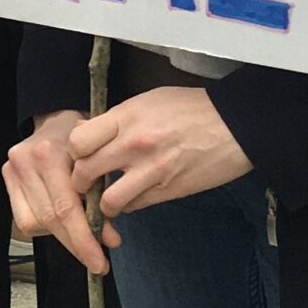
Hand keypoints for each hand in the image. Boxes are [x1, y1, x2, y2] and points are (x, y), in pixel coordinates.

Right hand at [4, 110, 119, 276]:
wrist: (58, 119)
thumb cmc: (84, 139)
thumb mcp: (101, 157)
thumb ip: (103, 195)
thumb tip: (109, 238)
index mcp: (50, 153)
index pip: (66, 208)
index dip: (84, 238)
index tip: (100, 260)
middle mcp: (26, 160)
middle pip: (51, 219)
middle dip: (76, 245)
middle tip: (97, 261)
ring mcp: (13, 169)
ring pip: (37, 223)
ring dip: (63, 239)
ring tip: (84, 244)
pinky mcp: (7, 177)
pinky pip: (25, 219)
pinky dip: (46, 229)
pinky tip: (62, 226)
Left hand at [70, 86, 251, 220]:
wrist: (233, 126)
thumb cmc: (191, 108)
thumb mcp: (150, 100)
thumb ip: (121, 120)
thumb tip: (98, 137)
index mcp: (127, 117)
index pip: (78, 140)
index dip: (74, 150)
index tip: (79, 153)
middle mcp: (134, 145)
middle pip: (85, 173)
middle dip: (80, 181)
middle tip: (85, 181)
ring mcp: (150, 171)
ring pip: (108, 201)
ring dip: (104, 203)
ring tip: (109, 197)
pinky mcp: (167, 192)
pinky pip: (134, 207)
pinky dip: (129, 205)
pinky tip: (134, 196)